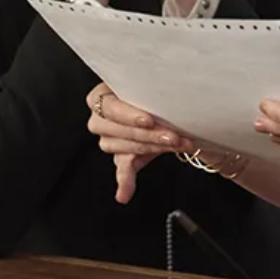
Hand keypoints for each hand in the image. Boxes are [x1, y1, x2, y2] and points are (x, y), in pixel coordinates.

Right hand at [86, 82, 193, 202]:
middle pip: (118, 130)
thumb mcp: (154, 85)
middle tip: (172, 136)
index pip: (110, 107)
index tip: (149, 120)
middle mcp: (101, 117)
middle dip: (149, 134)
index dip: (129, 115)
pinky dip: (125, 182)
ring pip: (125, 147)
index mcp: (104, 94)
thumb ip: (152, 87)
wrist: (170, 105)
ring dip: (152, 148)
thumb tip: (167, 84)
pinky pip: (122, 170)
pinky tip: (125, 194)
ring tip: (178, 145)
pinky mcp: (122, 156)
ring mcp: (110, 138)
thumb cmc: (159, 90)